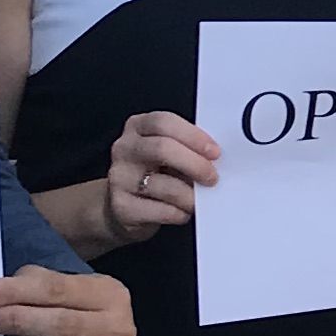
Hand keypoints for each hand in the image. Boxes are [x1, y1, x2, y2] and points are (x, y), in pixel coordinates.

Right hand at [100, 109, 217, 243]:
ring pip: (166, 185)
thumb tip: (215, 158)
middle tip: (212, 177)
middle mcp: (124, 149)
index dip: (193, 136)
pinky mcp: (122, 207)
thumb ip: (186, 148)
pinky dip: (181, 213)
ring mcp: (120, 178)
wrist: (124, 209)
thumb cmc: (154, 175)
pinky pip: (163, 211)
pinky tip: (182, 212)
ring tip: (197, 200)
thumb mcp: (166, 153)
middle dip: (195, 164)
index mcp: (137, 127)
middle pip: (162, 149)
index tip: (214, 152)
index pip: (164, 122)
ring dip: (190, 196)